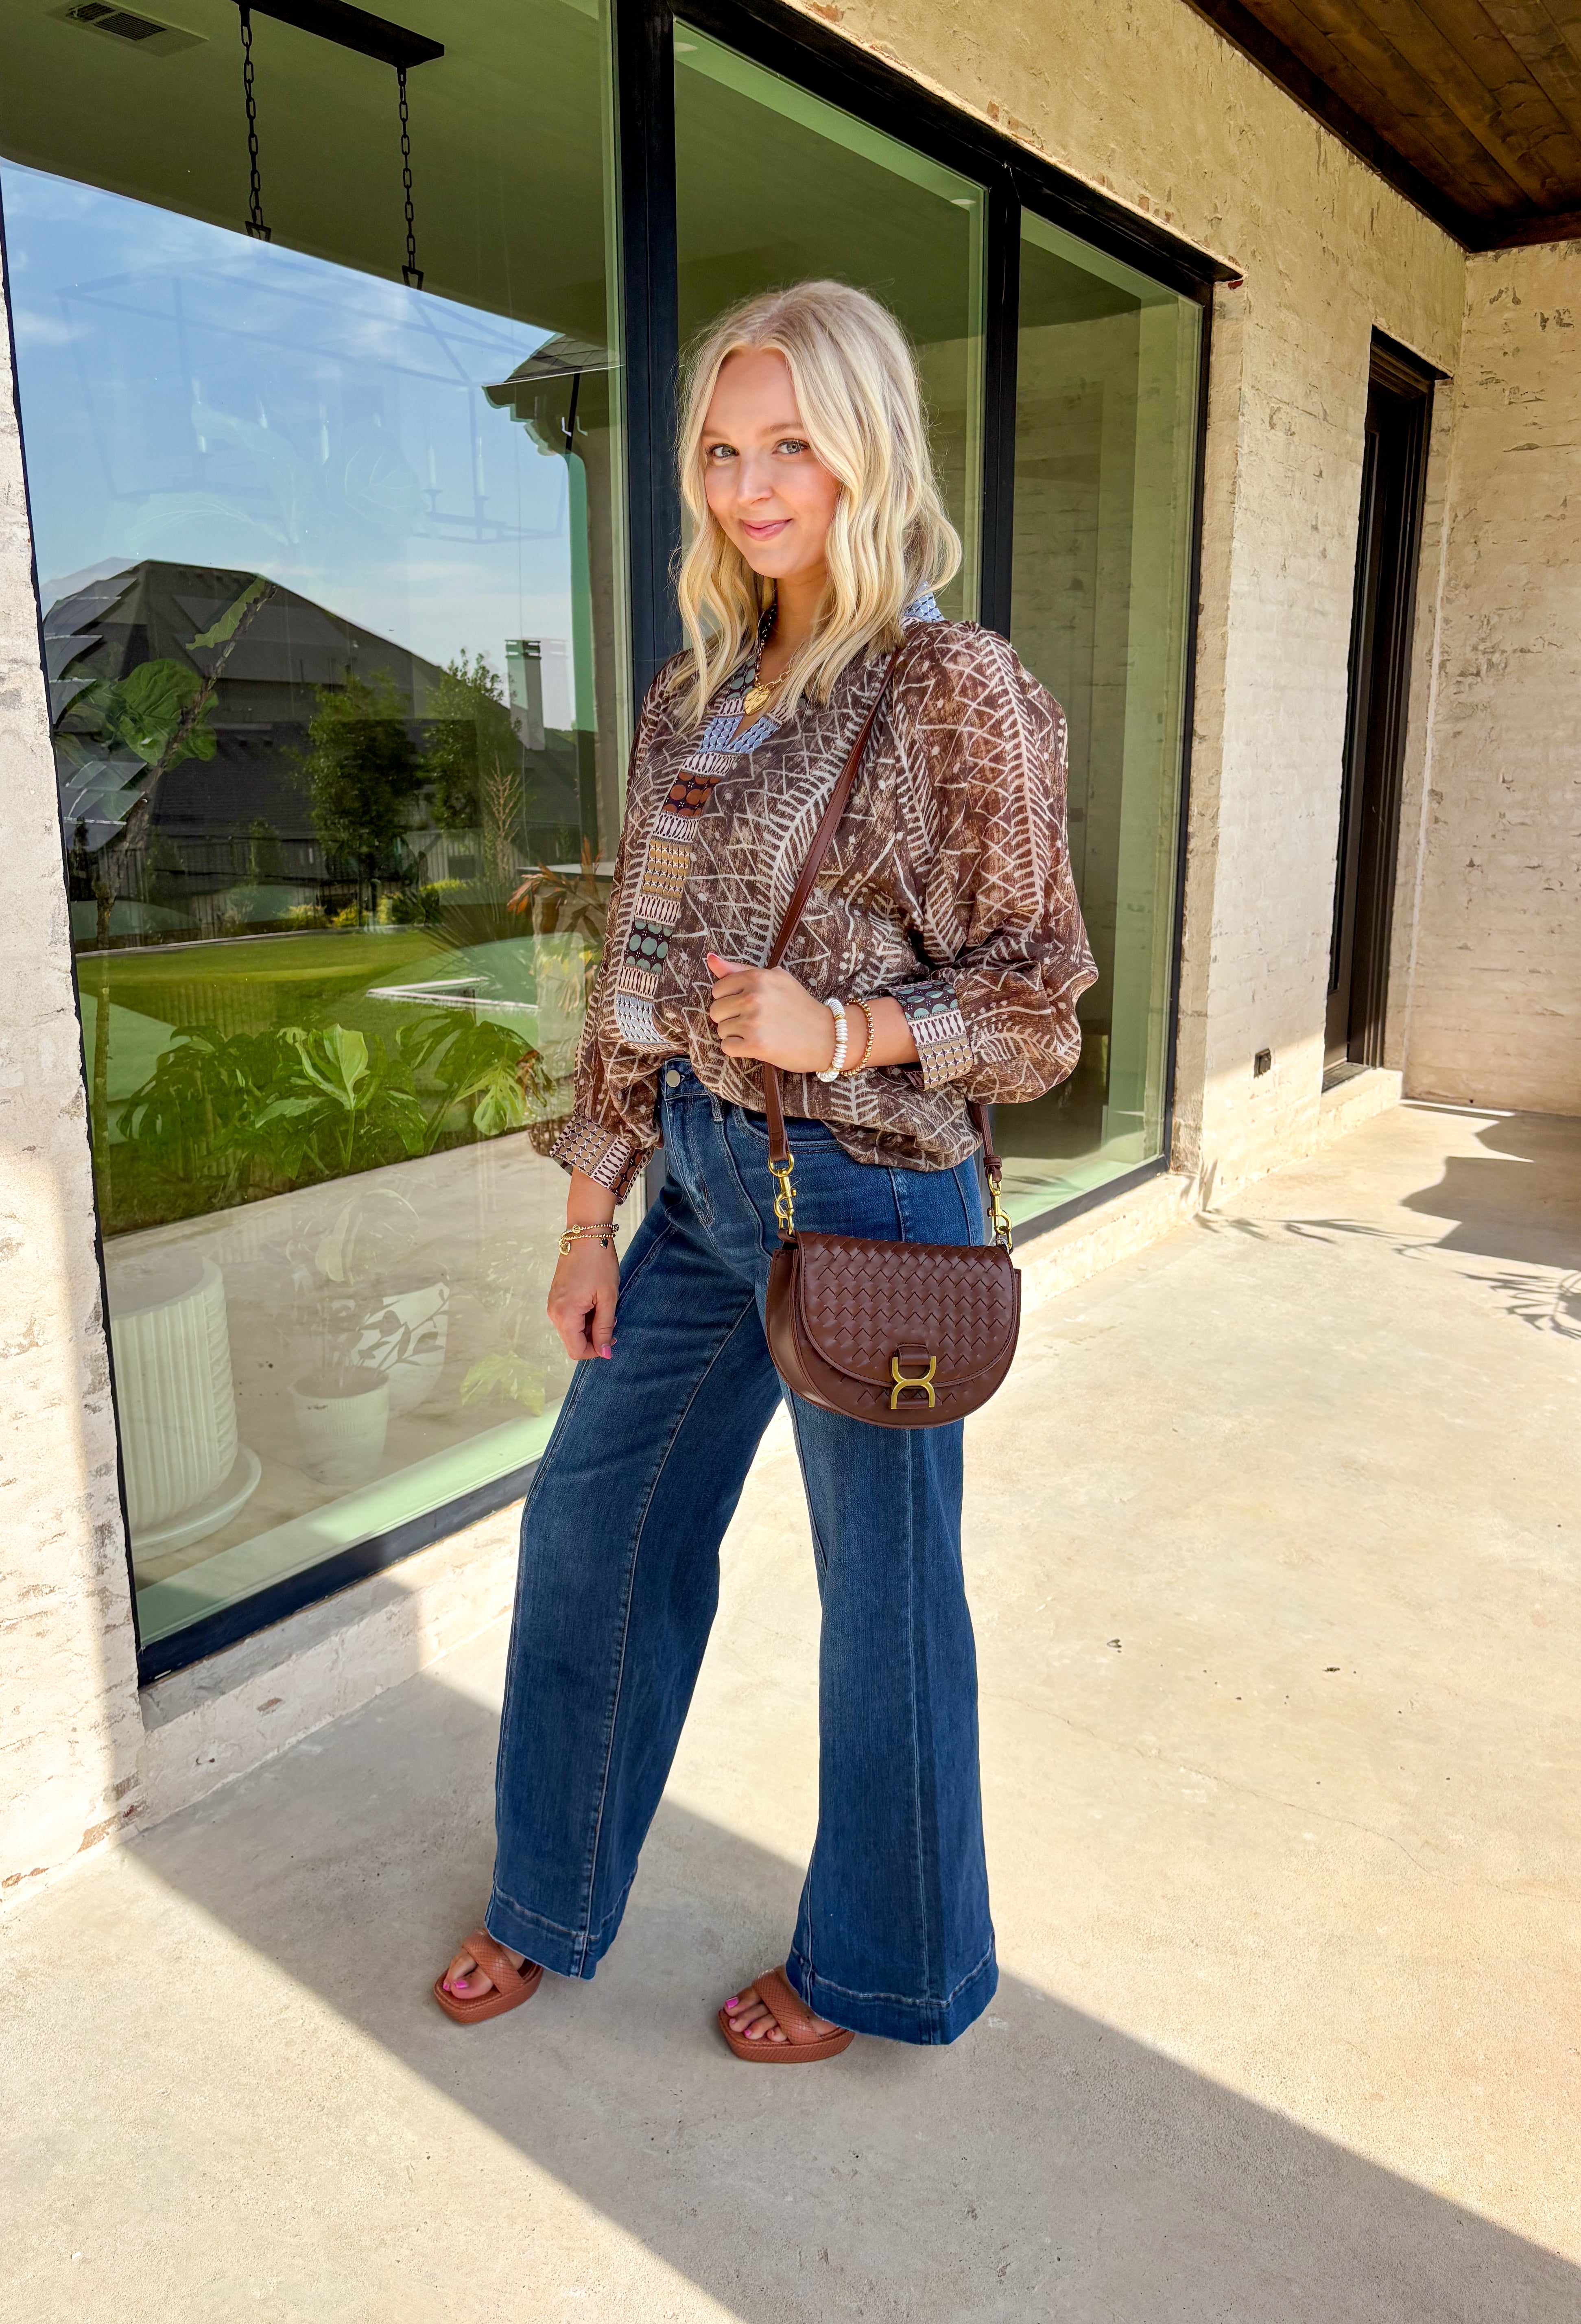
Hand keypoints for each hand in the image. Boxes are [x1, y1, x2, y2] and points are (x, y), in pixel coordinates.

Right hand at [547, 1236, 619, 1360]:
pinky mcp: (555, 1298)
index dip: (596, 1350)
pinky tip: (594, 1302)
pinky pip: (568, 1318)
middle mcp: (553, 1313)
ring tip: (603, 1307)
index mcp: (565, 1315)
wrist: (585, 1236)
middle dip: (593, 1338)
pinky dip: (582, 1317)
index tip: (612, 1337)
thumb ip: (604, 1328)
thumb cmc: (599, 1264)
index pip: (577, 1351)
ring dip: (589, 1327)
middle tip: (611, 1320)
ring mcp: (552, 1305)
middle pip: (572, 1342)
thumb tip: (604, 1353)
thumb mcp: (608, 1299)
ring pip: (571, 1331)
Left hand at [706, 952, 837, 1071]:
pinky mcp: (757, 1045)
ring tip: (759, 1032)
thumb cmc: (799, 1007)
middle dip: (730, 1018)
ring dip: (736, 1035)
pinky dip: (739, 1049)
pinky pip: (727, 1048)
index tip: (748, 1005)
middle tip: (755, 1021)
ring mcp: (754, 1021)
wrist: (828, 1036)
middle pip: (716, 1011)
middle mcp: (754, 997)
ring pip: (721, 1030)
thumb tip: (710, 959)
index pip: (718, 990)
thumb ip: (740, 970)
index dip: (730, 1000)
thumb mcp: (774, 979)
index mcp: (757, 977)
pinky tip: (757, 1045)